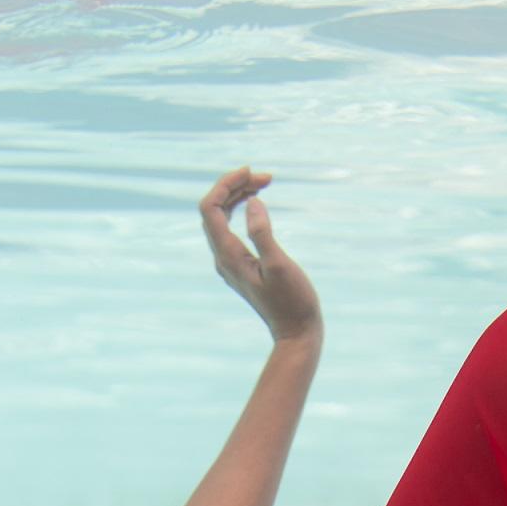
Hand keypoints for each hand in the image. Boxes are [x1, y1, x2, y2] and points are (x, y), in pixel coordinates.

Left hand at [198, 165, 320, 343]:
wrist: (296, 332)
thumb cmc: (292, 301)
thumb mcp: (279, 265)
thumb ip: (263, 233)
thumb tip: (253, 203)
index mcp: (227, 257)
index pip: (210, 209)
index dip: (226, 185)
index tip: (252, 172)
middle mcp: (222, 258)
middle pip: (214, 210)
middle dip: (235, 187)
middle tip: (266, 177)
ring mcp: (229, 262)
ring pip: (222, 218)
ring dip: (239, 196)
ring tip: (264, 183)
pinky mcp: (240, 264)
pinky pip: (230, 229)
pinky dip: (241, 210)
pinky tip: (257, 202)